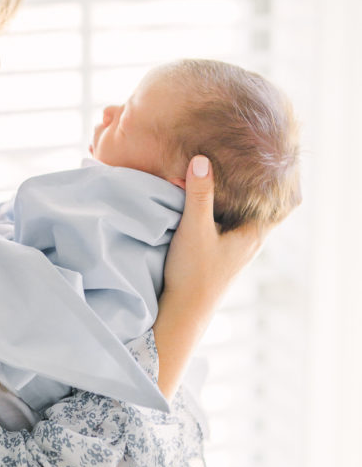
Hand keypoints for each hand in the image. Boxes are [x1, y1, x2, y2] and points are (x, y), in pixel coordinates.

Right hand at [153, 155, 265, 399]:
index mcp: (254, 234)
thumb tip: (201, 159)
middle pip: (262, 205)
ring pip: (243, 213)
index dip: (284, 183)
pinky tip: (208, 195)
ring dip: (238, 194)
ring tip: (229, 168)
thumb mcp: (194, 228)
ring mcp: (235, 247)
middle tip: (251, 155)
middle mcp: (250, 240)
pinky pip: (228, 221)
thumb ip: (198, 195)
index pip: (283, 204)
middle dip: (258, 183)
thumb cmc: (194, 273)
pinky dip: (223, 205)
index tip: (278, 160)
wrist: (182, 311)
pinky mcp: (219, 252)